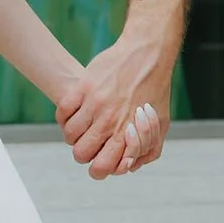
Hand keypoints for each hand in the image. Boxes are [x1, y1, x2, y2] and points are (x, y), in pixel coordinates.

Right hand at [57, 31, 173, 179]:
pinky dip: (64, 116)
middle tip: (90, 140)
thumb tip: (130, 166)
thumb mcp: (161, 124)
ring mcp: (94, 104)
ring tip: (82, 126)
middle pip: (80, 154)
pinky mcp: (84, 87)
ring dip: (73, 134)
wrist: (148, 54)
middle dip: (83, 152)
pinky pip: (62, 111)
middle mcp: (109, 121)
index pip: (101, 168)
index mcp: (126, 133)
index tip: (100, 157)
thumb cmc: (155, 89)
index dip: (97, 168)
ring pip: (69, 134)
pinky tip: (74, 112)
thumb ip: (148, 149)